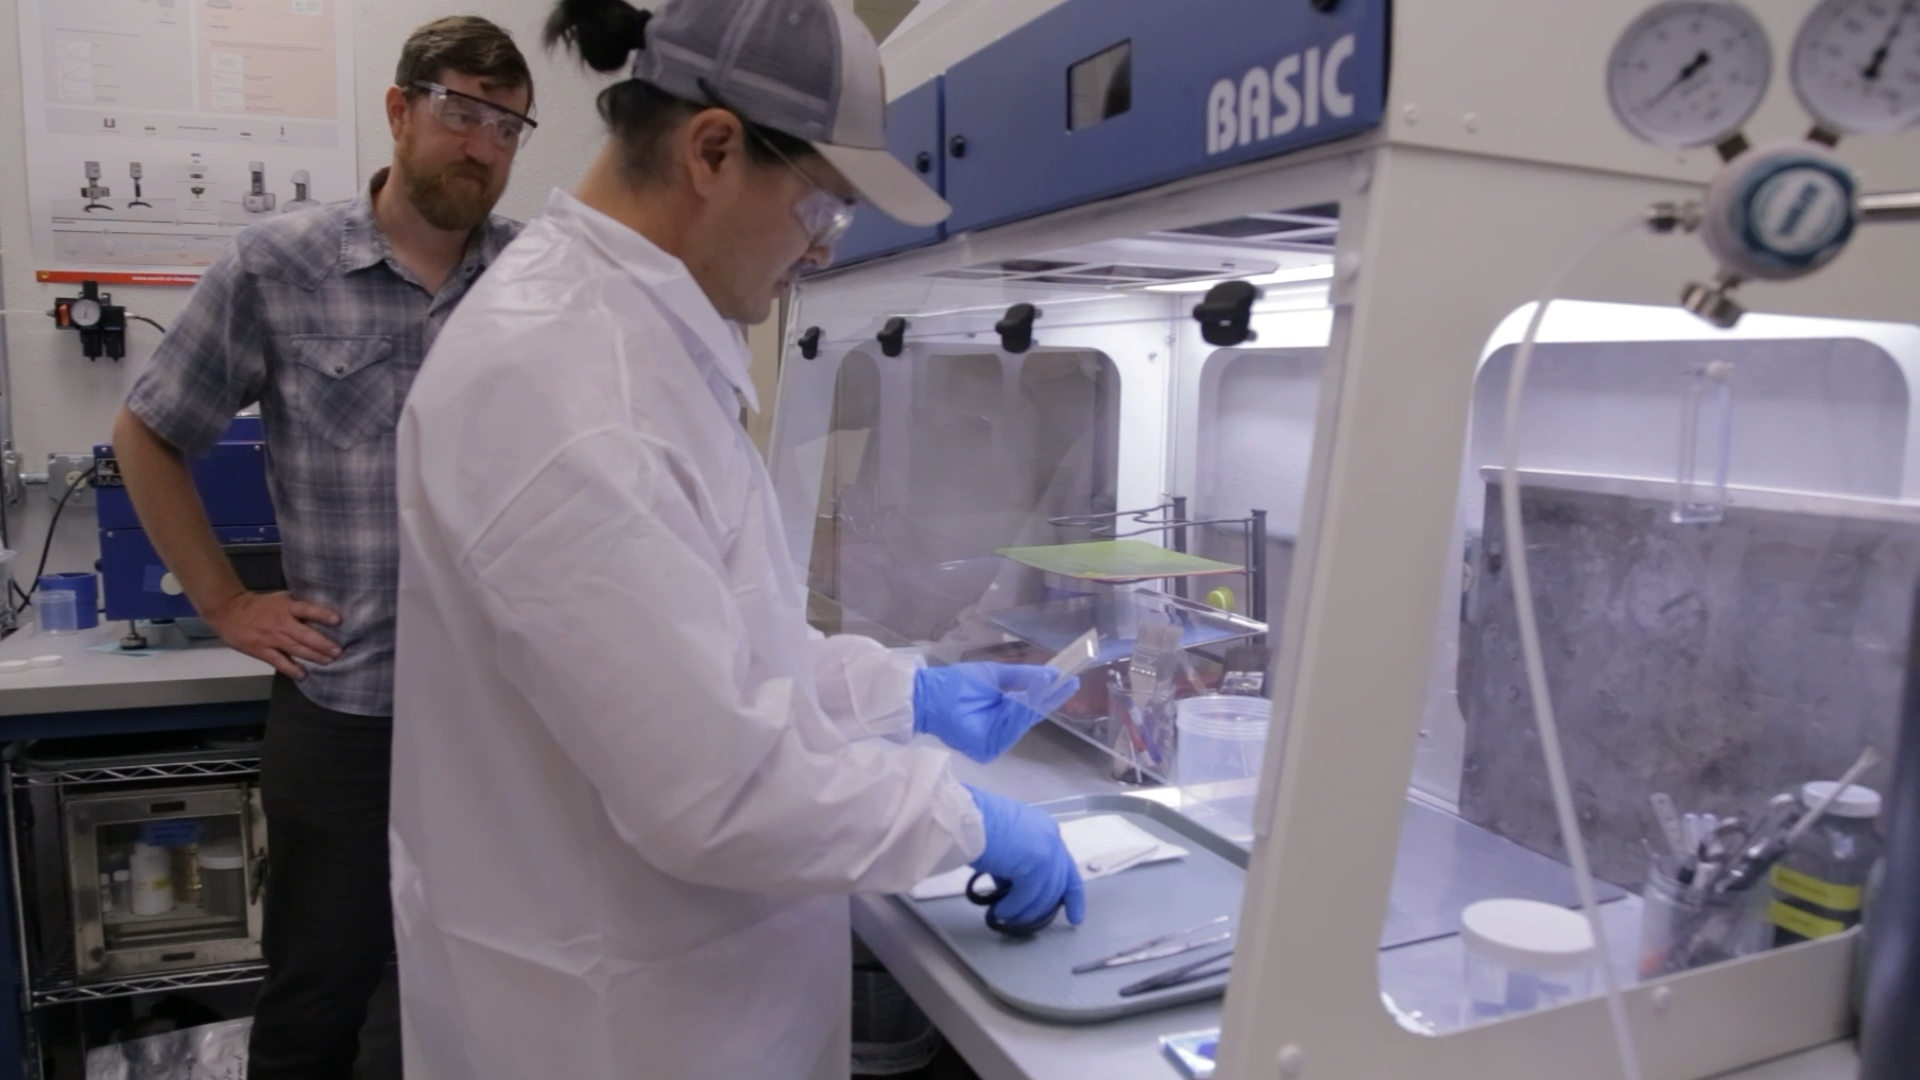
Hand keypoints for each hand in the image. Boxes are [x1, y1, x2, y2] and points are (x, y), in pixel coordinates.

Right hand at [201, 591, 340, 679]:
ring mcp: (271, 638)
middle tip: (338, 651)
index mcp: (286, 607)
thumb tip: (322, 615)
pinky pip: (279, 662)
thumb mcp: (280, 599)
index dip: (322, 615)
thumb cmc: (260, 606)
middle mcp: (281, 622)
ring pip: (296, 649)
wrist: (229, 612)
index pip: (307, 610)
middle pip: (305, 635)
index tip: (338, 620)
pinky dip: (291, 669)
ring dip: (314, 657)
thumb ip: (298, 607)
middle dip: (323, 644)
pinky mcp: (261, 651)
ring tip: (328, 662)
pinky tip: (303, 675)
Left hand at [913, 663, 1080, 762]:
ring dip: (1037, 701)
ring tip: (1049, 681)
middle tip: (1069, 681)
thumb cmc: (958, 683)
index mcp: (1003, 712)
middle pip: (1031, 715)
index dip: (1051, 693)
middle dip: (1050, 697)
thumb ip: (1023, 677)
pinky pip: (1009, 728)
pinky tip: (1028, 697)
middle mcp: (1002, 729)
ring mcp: (996, 740)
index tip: (1071, 680)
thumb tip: (1051, 674)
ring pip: (1023, 721)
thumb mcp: (996, 675)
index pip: (1031, 705)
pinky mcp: (987, 747)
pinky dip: (1020, 712)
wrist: (930, 693)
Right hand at [966, 786, 1084, 927]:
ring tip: (1004, 916)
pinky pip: (1028, 896)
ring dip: (1024, 911)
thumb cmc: (975, 825)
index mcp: (1045, 829)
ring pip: (1044, 894)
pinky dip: (1013, 908)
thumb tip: (1013, 886)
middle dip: (1043, 908)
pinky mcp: (1037, 863)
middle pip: (1058, 884)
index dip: (1072, 895)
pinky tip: (999, 911)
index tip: (1075, 917)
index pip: (1066, 867)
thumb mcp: (1005, 844)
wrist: (964, 817)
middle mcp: (1052, 838)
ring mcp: (1048, 850)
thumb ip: (1017, 863)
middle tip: (1024, 922)